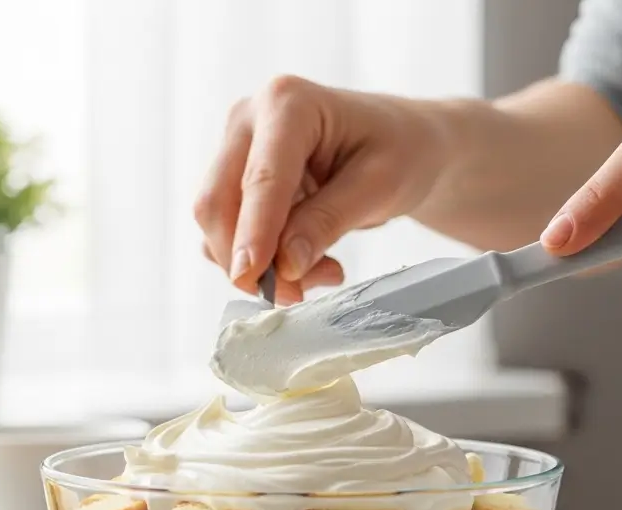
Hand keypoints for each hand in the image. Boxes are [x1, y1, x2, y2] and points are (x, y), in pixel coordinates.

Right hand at [195, 76, 450, 303]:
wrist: (403, 143)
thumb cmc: (400, 151)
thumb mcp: (381, 186)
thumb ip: (330, 220)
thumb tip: (286, 264)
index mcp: (287, 103)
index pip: (260, 178)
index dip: (254, 232)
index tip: (253, 277)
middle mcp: (248, 119)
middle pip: (218, 201)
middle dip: (251, 260)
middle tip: (299, 295)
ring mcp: (236, 149)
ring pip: (219, 224)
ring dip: (261, 265)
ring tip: (324, 271)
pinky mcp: (234, 180)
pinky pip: (230, 233)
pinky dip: (262, 261)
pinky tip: (309, 261)